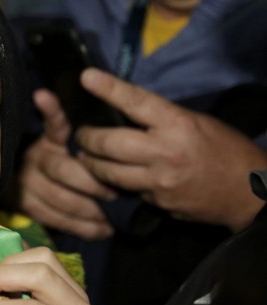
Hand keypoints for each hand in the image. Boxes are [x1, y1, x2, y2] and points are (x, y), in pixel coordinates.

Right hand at [18, 89, 115, 239]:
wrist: (25, 182)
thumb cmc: (62, 158)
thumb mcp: (67, 137)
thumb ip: (67, 122)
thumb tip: (46, 95)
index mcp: (48, 139)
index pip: (54, 123)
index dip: (53, 113)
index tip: (56, 109)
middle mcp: (32, 158)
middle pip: (64, 171)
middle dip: (92, 185)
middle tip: (114, 194)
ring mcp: (26, 183)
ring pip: (61, 200)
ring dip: (89, 211)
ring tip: (110, 217)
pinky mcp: (26, 206)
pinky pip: (56, 220)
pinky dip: (82, 228)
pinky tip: (102, 230)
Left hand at [76, 68, 266, 231]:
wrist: (248, 192)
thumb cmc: (223, 149)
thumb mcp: (196, 122)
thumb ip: (160, 119)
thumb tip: (125, 112)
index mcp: (177, 124)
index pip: (136, 102)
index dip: (109, 89)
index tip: (86, 77)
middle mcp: (165, 152)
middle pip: (110, 144)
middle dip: (88, 139)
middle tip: (81, 135)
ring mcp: (159, 181)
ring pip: (110, 173)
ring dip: (93, 165)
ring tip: (87, 157)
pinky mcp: (157, 203)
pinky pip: (129, 190)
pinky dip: (119, 183)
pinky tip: (117, 179)